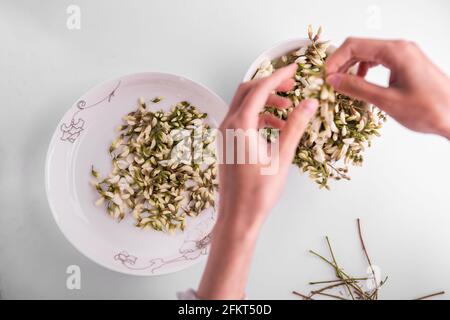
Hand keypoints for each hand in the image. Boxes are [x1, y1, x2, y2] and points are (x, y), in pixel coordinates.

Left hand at [197, 64, 317, 298]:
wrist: (238, 216)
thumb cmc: (259, 192)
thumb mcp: (282, 157)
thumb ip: (295, 127)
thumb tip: (310, 103)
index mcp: (240, 125)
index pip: (259, 89)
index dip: (278, 75)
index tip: (295, 68)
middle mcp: (228, 126)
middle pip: (247, 91)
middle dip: (270, 84)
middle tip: (292, 86)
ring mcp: (225, 135)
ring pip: (244, 105)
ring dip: (265, 101)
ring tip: (288, 109)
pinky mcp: (227, 144)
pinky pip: (242, 120)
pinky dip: (259, 116)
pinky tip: (276, 126)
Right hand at [326, 38, 449, 138]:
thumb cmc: (429, 110)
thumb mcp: (387, 101)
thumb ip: (357, 88)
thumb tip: (332, 80)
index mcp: (395, 52)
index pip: (354, 45)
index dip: (335, 60)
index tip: (324, 77)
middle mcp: (400, 47)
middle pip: (360, 46)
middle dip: (341, 63)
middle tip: (329, 82)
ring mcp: (405, 54)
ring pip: (368, 53)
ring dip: (352, 67)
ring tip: (342, 85)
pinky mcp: (407, 63)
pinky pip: (379, 60)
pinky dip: (365, 70)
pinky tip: (361, 84)